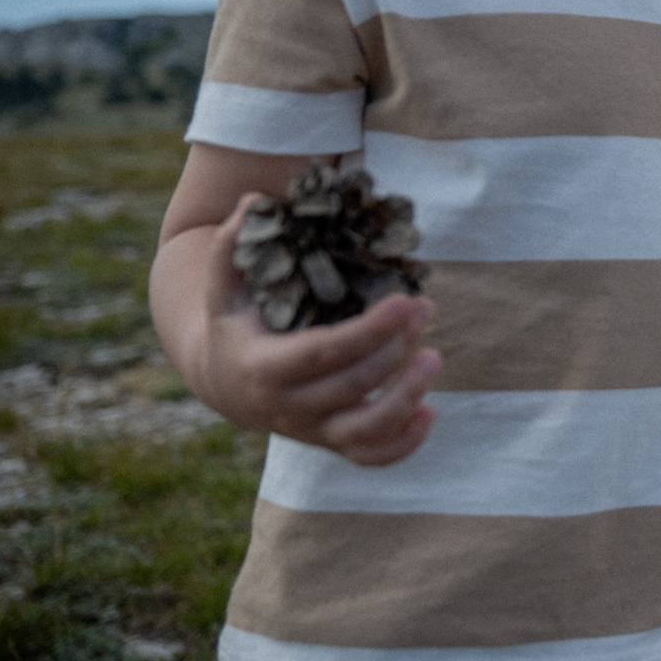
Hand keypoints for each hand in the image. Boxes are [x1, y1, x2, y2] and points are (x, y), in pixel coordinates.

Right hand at [179, 194, 441, 465]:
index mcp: (262, 367)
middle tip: (427, 308)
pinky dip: (404, 444)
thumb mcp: (225, 286)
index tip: (406, 300)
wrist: (224, 380)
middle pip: (352, 386)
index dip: (370, 331)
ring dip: (406, 399)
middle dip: (396, 348)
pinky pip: (370, 458)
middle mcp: (286, 408)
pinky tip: (431, 411)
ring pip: (364, 432)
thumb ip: (231, 245)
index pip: (324, 353)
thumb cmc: (236, 321)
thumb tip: (253, 202)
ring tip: (435, 357)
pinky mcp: (330, 443)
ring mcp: (310, 431)